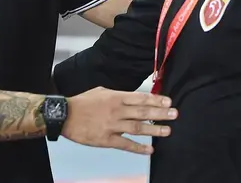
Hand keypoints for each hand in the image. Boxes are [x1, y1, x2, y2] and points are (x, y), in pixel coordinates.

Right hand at [61, 86, 176, 153]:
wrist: (65, 115)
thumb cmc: (82, 102)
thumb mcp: (101, 91)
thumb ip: (117, 95)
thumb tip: (130, 97)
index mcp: (116, 97)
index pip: (140, 98)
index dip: (156, 100)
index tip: (168, 102)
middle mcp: (116, 111)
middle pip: (142, 112)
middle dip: (160, 113)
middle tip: (175, 114)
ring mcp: (112, 126)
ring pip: (137, 128)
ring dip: (154, 129)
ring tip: (167, 131)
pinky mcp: (106, 139)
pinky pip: (126, 144)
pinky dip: (138, 147)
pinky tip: (150, 149)